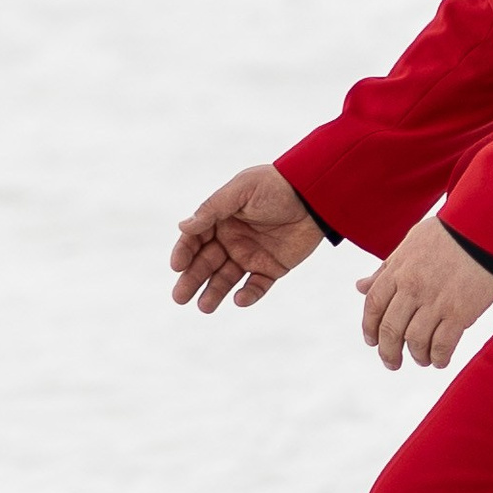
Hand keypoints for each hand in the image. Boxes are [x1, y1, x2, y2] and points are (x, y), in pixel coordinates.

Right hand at [170, 164, 324, 312]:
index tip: (177, 266)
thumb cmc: (275, 185)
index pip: (195, 238)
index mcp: (221, 219)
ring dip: (214, 292)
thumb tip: (183, 226)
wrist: (315, 194)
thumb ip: (212, 209)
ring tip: (204, 307)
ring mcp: (251, 255)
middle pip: (206, 263)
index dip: (184, 252)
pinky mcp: (272, 268)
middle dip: (192, 280)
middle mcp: (232, 239)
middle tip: (179, 297)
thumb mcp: (241, 190)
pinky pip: (257, 286)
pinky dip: (248, 294)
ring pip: (227, 278)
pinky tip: (239, 299)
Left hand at [359, 218, 492, 371]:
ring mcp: (436, 301)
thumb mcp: (410, 244)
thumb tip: (360, 287)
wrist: (484, 230)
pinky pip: (443, 344)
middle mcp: (412, 288)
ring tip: (421, 360)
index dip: (370, 328)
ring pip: (415, 341)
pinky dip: (438, 357)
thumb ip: (386, 269)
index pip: (373, 305)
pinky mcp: (460, 312)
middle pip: (390, 329)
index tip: (372, 341)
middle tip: (392, 362)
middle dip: (388, 352)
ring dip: (416, 356)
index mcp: (398, 270)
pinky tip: (439, 360)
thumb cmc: (448, 234)